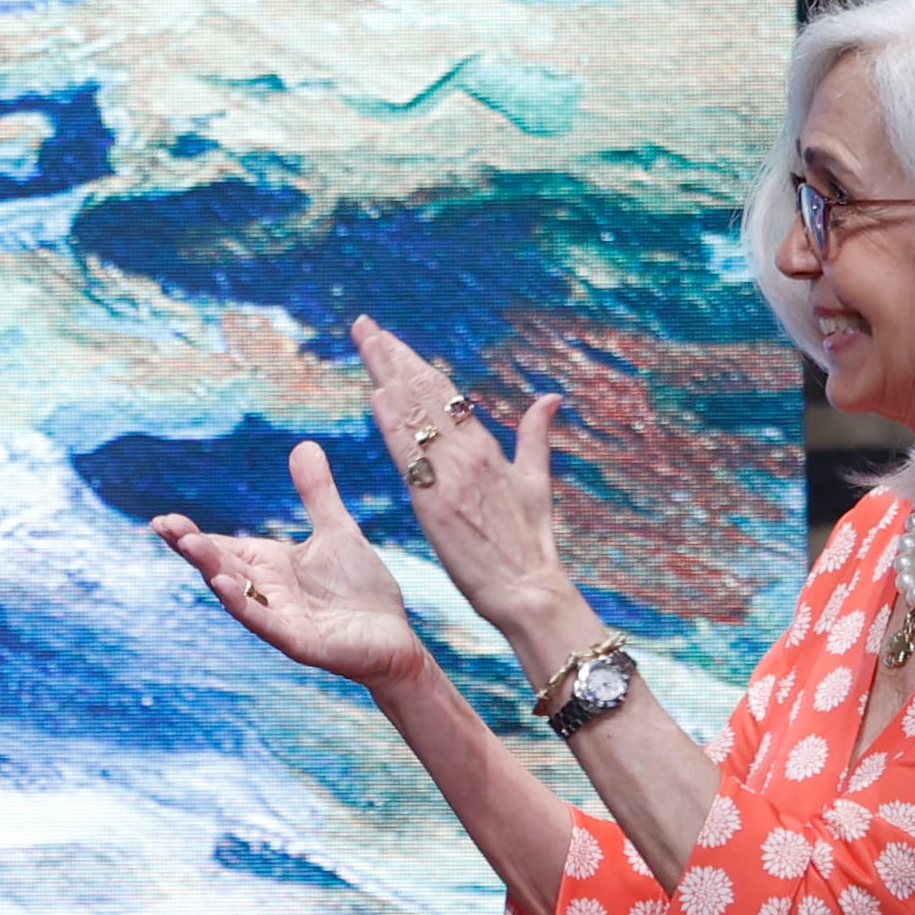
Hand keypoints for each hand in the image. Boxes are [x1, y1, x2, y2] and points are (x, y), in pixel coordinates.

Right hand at [152, 443, 426, 689]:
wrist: (395, 639)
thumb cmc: (362, 591)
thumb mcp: (337, 530)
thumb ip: (316, 493)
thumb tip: (304, 444)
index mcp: (268, 566)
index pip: (221, 547)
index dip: (191, 535)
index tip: (163, 520)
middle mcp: (265, 592)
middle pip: (220, 566)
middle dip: (192, 547)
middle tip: (164, 525)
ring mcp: (278, 618)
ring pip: (235, 592)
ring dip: (210, 569)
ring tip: (189, 545)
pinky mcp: (298, 642)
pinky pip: (265, 622)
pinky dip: (242, 605)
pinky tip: (223, 585)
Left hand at [349, 316, 574, 651]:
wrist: (529, 590)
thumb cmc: (530, 542)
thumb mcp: (536, 481)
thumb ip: (535, 436)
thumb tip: (550, 397)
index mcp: (488, 447)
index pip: (445, 394)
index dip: (415, 364)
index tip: (389, 339)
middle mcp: (469, 454)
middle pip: (426, 394)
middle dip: (394, 357)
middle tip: (365, 324)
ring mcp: (452, 477)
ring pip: (416, 417)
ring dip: (389, 377)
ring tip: (366, 343)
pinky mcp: (436, 503)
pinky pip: (412, 458)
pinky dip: (395, 426)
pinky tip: (378, 398)